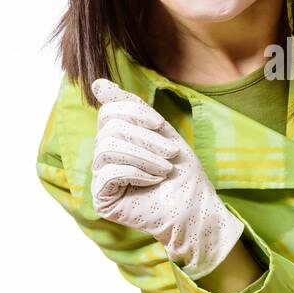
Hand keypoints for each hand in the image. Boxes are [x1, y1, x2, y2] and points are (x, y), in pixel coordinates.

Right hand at [89, 77, 243, 280]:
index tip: (158, 124)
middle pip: (108, 128)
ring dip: (144, 155)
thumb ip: (131, 108)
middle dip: (145, 137)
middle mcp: (104, 158)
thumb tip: (97, 83)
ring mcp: (100, 179)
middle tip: (171, 152)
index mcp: (117, 140)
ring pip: (107, 148)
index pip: (108, 111)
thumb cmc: (182, 173)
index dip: (133, 111)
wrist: (196, 209)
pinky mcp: (101, 199)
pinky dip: (136, 172)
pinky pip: (108, 172)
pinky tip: (153, 181)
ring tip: (166, 168)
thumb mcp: (159, 132)